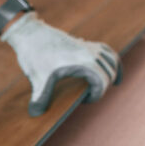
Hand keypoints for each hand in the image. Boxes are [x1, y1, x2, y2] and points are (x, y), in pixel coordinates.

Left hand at [1, 12, 120, 115]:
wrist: (30, 32)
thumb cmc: (35, 54)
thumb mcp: (38, 77)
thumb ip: (40, 97)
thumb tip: (35, 113)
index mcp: (84, 61)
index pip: (103, 82)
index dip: (96, 95)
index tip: (83, 100)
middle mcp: (91, 52)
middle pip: (110, 72)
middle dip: (104, 86)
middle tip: (89, 96)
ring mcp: (88, 45)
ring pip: (112, 59)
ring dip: (113, 72)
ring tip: (114, 83)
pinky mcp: (84, 42)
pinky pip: (106, 50)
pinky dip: (111, 59)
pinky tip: (110, 67)